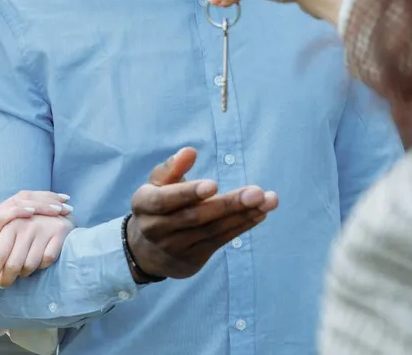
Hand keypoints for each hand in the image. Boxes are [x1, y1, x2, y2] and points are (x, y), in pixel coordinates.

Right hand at [0, 190, 69, 300]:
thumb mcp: (2, 254)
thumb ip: (15, 247)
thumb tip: (34, 250)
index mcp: (1, 219)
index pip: (26, 202)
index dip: (46, 200)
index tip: (64, 204)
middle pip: (26, 197)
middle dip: (49, 198)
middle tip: (68, 201)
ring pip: (19, 202)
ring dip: (41, 203)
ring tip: (59, 207)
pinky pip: (6, 214)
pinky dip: (21, 210)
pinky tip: (35, 211)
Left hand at [0, 212, 74, 296]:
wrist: (57, 210)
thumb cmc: (27, 226)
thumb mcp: (9, 232)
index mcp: (9, 224)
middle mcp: (25, 224)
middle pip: (13, 264)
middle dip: (6, 279)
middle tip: (4, 285)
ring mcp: (42, 227)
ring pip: (30, 265)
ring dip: (25, 272)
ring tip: (23, 267)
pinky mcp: (59, 232)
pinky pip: (47, 260)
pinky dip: (43, 264)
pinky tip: (41, 257)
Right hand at [126, 148, 278, 279]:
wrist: (146, 250)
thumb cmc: (157, 205)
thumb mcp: (157, 184)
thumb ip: (173, 167)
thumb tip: (190, 152)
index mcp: (144, 205)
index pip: (165, 200)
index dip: (188, 193)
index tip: (213, 185)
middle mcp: (156, 229)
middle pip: (195, 217)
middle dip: (228, 204)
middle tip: (256, 192)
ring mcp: (175, 247)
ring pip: (212, 231)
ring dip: (243, 215)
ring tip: (267, 201)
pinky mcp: (192, 260)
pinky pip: (220, 242)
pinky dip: (241, 227)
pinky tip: (259, 214)